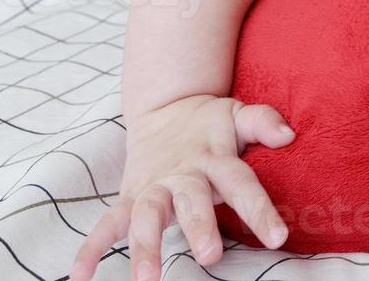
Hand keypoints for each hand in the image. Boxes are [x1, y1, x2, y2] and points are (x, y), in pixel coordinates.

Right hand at [70, 94, 296, 280]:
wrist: (164, 106)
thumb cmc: (209, 122)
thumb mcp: (238, 114)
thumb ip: (263, 122)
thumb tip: (289, 133)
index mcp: (214, 159)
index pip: (242, 184)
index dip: (259, 210)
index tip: (277, 238)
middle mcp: (183, 175)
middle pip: (191, 201)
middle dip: (199, 227)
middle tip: (210, 255)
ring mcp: (152, 186)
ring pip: (145, 215)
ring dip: (144, 245)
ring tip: (146, 278)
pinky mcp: (129, 196)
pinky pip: (106, 223)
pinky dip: (91, 248)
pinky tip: (79, 278)